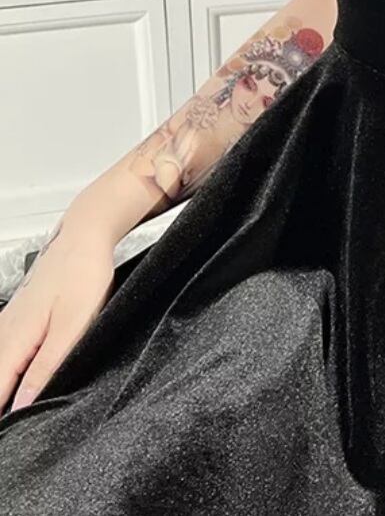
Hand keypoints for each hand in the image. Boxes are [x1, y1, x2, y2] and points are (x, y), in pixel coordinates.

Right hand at [0, 220, 114, 413]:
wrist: (82, 238)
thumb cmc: (82, 278)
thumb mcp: (73, 326)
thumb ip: (47, 366)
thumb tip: (23, 405)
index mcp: (12, 342)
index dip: (1, 418)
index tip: (10, 439)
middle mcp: (1, 336)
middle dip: (3, 405)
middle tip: (18, 428)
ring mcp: (6, 327)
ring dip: (5, 389)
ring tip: (18, 412)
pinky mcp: (16, 322)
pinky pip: (4, 355)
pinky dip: (8, 373)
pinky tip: (19, 383)